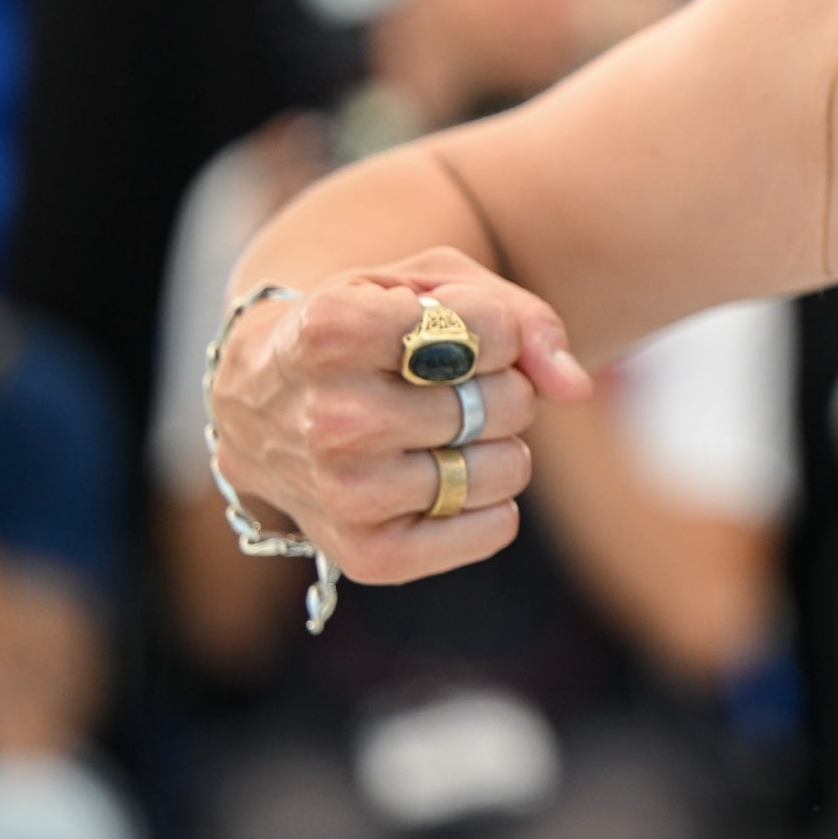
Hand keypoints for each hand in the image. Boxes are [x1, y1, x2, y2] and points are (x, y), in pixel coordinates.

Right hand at [206, 248, 595, 585]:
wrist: (260, 398)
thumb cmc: (367, 326)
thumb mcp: (429, 284)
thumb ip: (519, 316)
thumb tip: (577, 387)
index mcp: (334, 330)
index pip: (492, 331)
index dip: (496, 327)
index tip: (452, 329)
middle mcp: (332, 418)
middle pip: (505, 403)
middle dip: (501, 386)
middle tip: (449, 384)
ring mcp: (344, 493)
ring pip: (506, 467)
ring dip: (498, 444)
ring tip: (444, 430)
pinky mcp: (366, 554)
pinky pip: (494, 529)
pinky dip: (493, 503)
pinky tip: (446, 475)